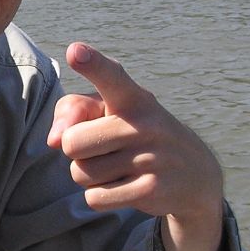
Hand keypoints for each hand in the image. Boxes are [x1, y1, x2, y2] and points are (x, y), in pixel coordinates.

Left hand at [47, 42, 224, 250]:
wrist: (195, 175)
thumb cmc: (136, 135)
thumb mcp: (110, 113)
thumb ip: (73, 113)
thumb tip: (54, 141)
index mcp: (132, 98)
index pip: (110, 76)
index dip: (92, 63)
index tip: (76, 51)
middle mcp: (144, 123)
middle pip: (72, 144)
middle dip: (77, 152)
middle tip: (103, 150)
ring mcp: (151, 157)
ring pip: (81, 174)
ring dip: (89, 177)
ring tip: (117, 168)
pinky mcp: (151, 189)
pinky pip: (95, 198)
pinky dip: (100, 197)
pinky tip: (124, 187)